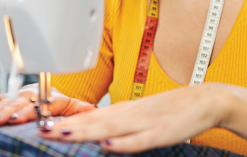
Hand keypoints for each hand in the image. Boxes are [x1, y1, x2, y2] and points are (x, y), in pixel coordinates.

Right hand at [0, 84, 96, 125]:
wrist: (51, 92)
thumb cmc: (61, 104)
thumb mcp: (74, 106)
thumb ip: (82, 110)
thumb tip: (94, 111)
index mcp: (48, 97)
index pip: (38, 103)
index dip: (27, 112)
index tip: (18, 118)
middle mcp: (31, 95)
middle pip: (18, 103)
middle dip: (6, 112)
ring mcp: (18, 96)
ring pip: (4, 101)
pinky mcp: (7, 98)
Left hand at [39, 82, 231, 152]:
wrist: (204, 101)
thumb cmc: (171, 110)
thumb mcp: (140, 115)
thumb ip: (118, 124)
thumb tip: (94, 132)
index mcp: (124, 111)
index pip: (90, 116)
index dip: (66, 121)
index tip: (42, 125)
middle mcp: (130, 114)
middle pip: (93, 121)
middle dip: (67, 127)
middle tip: (42, 130)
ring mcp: (145, 123)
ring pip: (110, 128)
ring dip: (86, 131)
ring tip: (63, 134)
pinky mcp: (160, 133)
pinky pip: (139, 140)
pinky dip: (123, 143)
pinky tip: (108, 145)